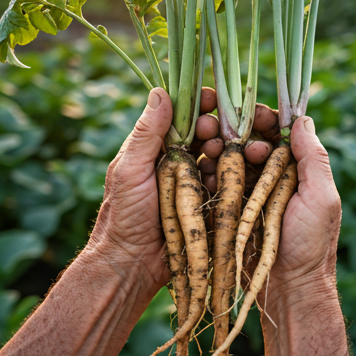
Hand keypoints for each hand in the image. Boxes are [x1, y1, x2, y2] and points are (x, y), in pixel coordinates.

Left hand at [86, 87, 244, 294]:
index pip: (179, 117)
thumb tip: (160, 91)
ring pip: (216, 156)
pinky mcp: (207, 202)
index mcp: (155, 149)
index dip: (196, 105)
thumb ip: (146, 133)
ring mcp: (193, 182)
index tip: (211, 98)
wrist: (132, 264)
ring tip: (221, 151)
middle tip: (214, 129)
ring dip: (223, 150)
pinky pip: (223, 183)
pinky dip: (229, 175)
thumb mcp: (130, 170)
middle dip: (213, 126)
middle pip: (202, 134)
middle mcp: (176, 161)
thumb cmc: (124, 215)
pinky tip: (231, 173)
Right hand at [196, 93, 341, 293]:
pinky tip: (201, 169)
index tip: (249, 114)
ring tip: (209, 148)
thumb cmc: (311, 244)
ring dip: (218, 150)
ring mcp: (248, 193)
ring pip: (230, 160)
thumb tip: (302, 118)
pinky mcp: (230, 209)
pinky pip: (216, 184)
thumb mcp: (321, 198)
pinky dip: (208, 174)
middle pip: (249, 142)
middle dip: (235, 132)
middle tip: (222, 130)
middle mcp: (271, 176)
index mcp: (294, 169)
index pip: (277, 133)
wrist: (289, 289)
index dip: (263, 119)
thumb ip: (313, 158)